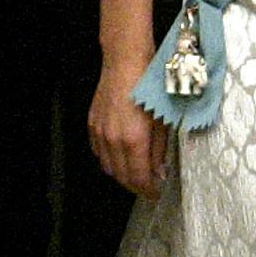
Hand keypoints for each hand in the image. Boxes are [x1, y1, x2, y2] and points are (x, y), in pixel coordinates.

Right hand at [89, 62, 168, 198]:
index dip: (147, 190)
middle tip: (148, 187)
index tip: (155, 194)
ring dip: (122, 174)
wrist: (126, 63)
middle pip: (122, 176)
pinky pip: (99, 152)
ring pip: (108, 167)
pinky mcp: (93, 125)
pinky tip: (121, 156)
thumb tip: (159, 172)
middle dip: (135, 185)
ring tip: (136, 173)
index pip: (138, 178)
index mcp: (134, 141)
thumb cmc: (149, 88)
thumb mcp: (162, 121)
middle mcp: (113, 140)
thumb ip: (159, 150)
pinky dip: (110, 160)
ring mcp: (100, 133)